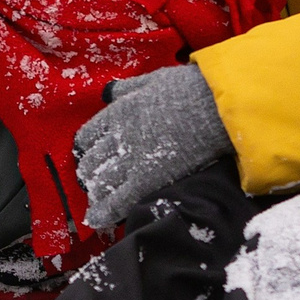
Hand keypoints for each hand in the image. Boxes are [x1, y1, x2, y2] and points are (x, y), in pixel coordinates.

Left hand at [73, 63, 234, 227]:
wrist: (213, 108)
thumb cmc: (188, 89)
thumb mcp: (152, 79)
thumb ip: (128, 88)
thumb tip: (109, 92)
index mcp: (119, 112)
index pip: (89, 135)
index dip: (86, 148)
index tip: (87, 154)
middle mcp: (119, 137)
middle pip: (93, 161)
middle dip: (89, 173)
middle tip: (92, 180)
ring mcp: (132, 160)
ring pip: (102, 182)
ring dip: (96, 192)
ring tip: (96, 200)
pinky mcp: (148, 180)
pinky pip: (119, 201)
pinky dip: (104, 212)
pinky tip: (95, 220)